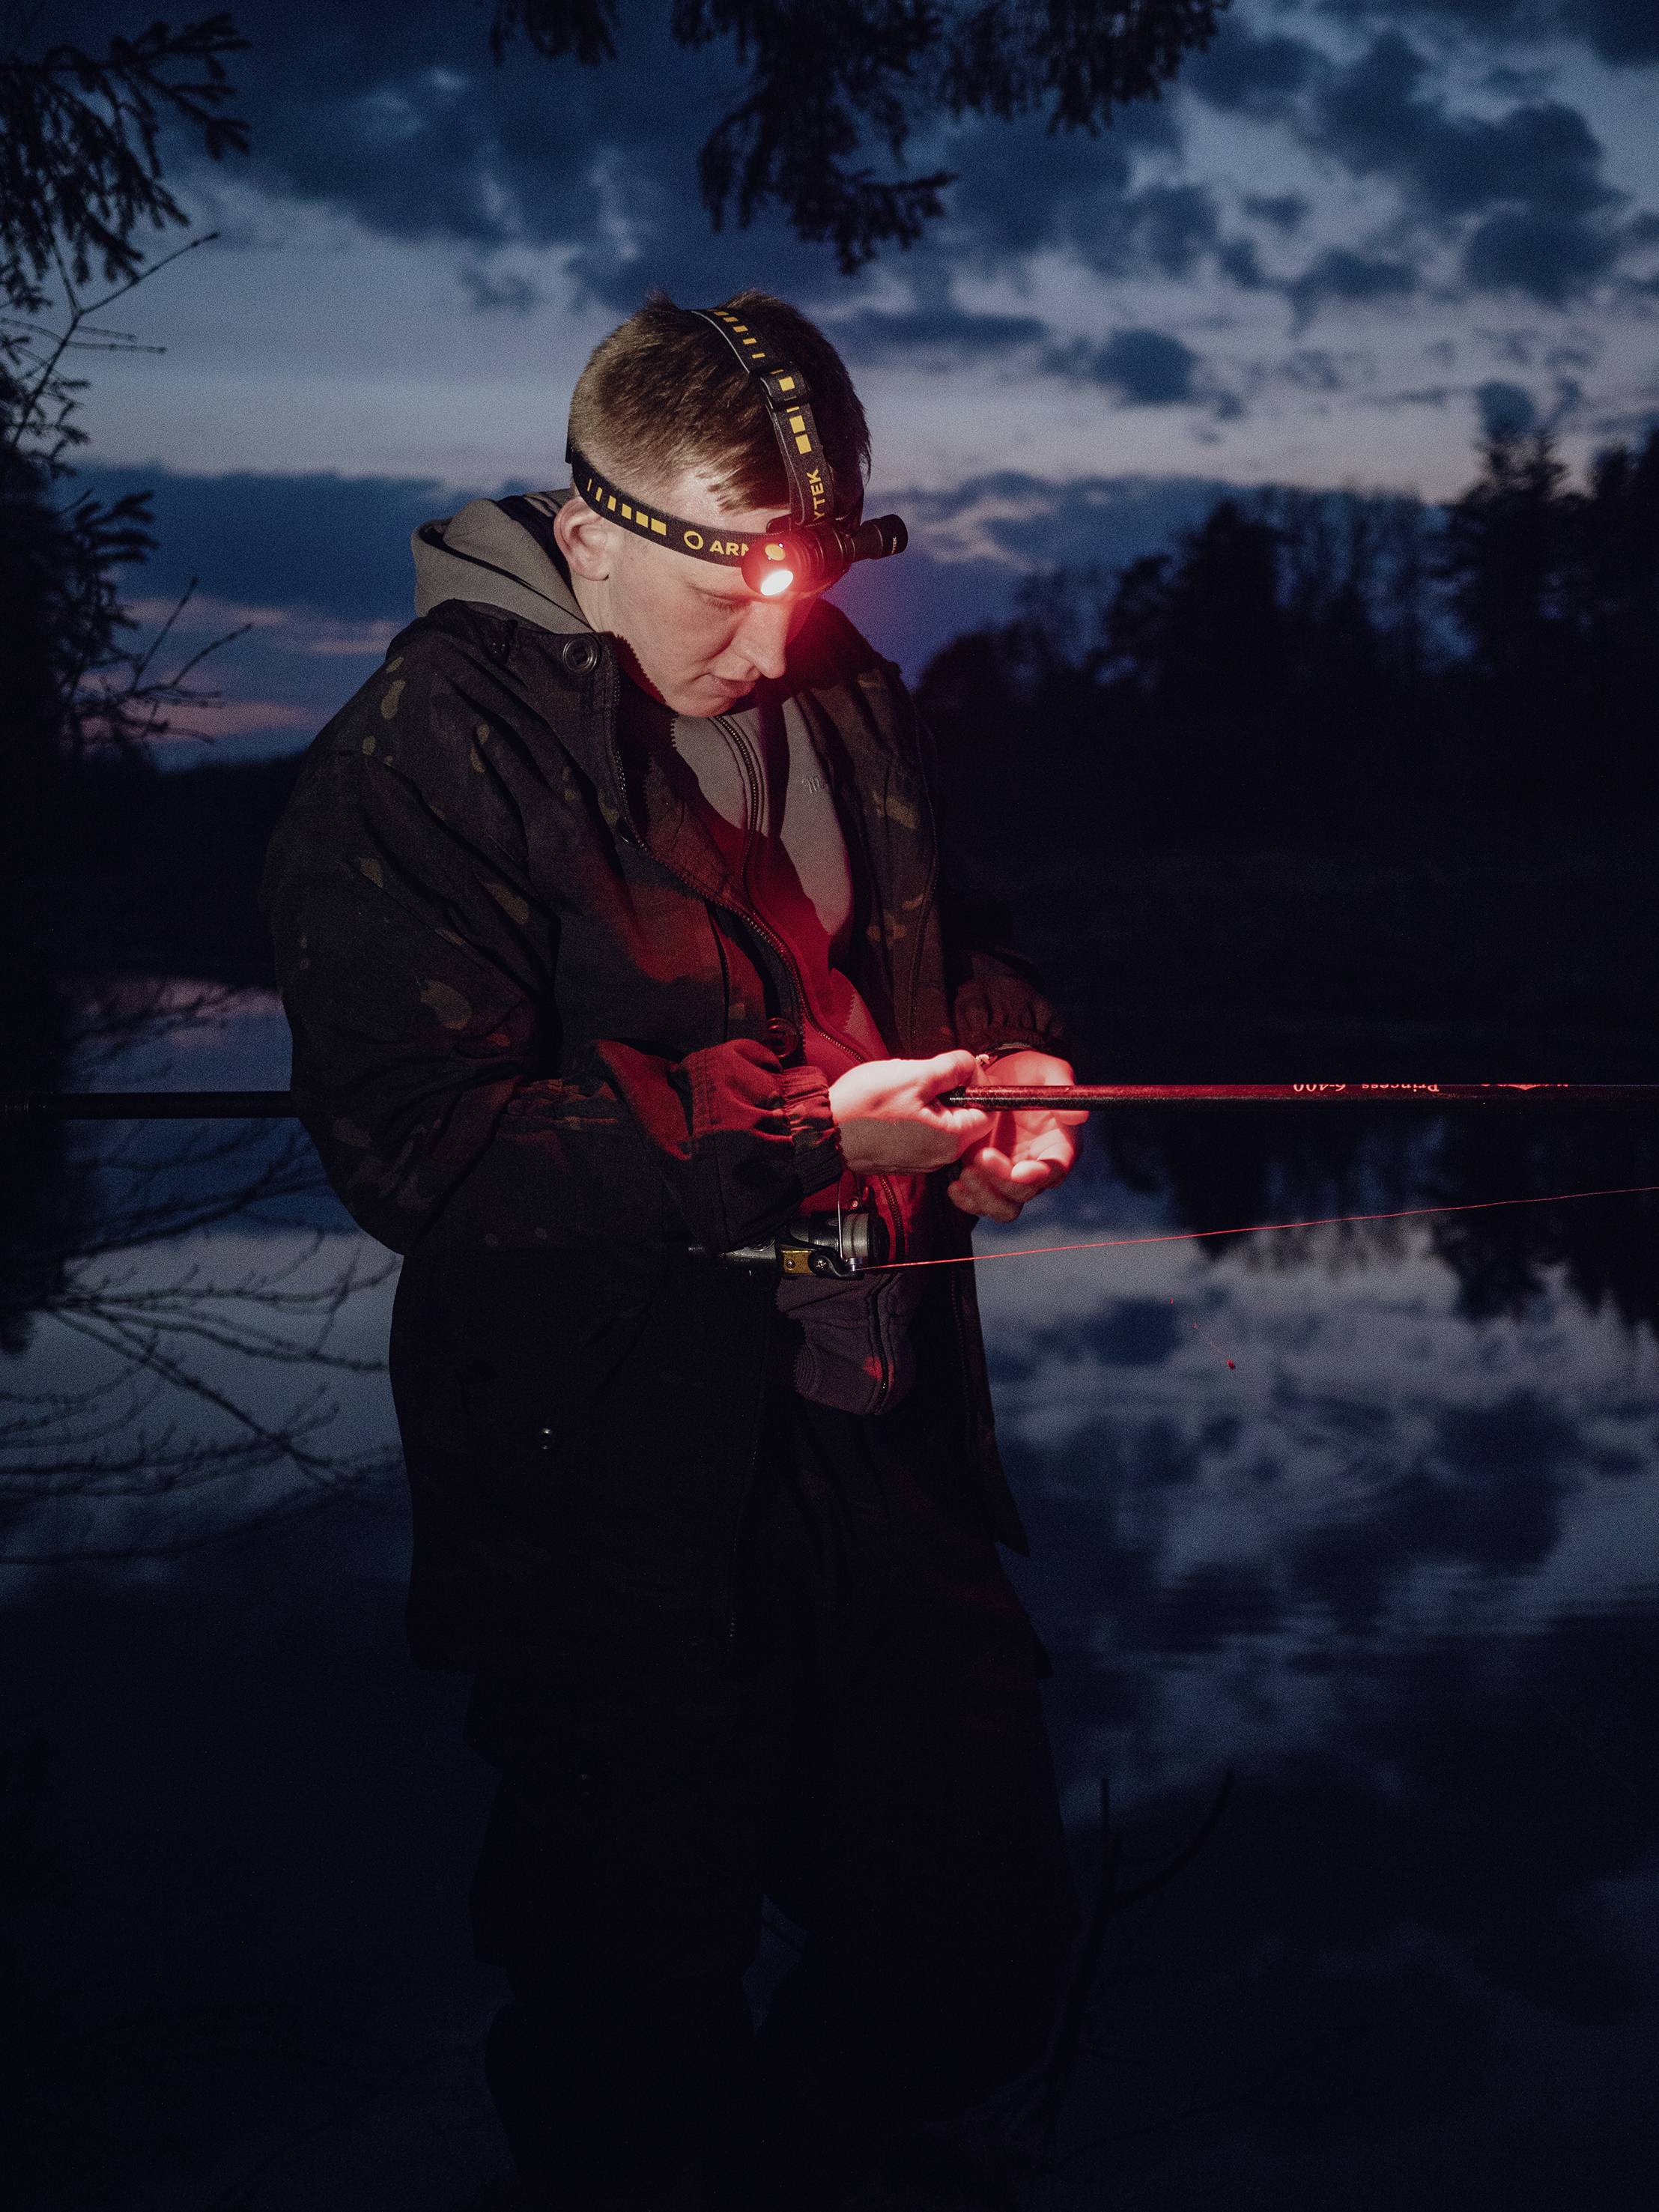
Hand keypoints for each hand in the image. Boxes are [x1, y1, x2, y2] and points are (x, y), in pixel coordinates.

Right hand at [828, 1051, 992, 1173]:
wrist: (821, 1131)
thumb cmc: (863, 1104)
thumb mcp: (914, 1075)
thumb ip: (951, 1068)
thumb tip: (970, 1064)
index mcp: (950, 1140)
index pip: (989, 1111)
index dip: (978, 1084)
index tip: (957, 1068)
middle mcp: (940, 1157)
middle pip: (966, 1118)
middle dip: (951, 1091)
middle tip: (925, 1075)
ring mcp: (920, 1160)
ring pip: (942, 1123)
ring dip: (931, 1101)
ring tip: (905, 1088)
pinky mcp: (902, 1157)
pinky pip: (922, 1132)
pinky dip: (915, 1114)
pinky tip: (893, 1104)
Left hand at [947, 1050, 1087, 1224]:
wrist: (996, 1073)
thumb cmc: (1027, 1072)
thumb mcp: (1048, 1070)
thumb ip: (1062, 1087)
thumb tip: (1078, 1116)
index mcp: (1058, 1147)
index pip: (1055, 1171)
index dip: (1039, 1176)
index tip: (1020, 1171)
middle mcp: (1035, 1167)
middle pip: (1025, 1192)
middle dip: (1002, 1181)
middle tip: (981, 1158)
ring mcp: (1008, 1175)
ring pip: (1003, 1205)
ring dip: (984, 1197)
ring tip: (966, 1173)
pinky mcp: (984, 1176)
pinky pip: (978, 1201)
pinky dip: (967, 1200)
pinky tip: (955, 1185)